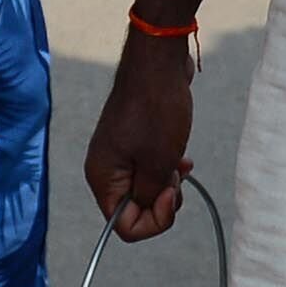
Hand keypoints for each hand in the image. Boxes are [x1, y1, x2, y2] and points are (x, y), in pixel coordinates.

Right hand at [85, 32, 197, 241]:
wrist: (158, 60)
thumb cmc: (156, 108)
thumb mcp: (158, 162)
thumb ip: (151, 197)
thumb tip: (147, 210)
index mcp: (103, 177)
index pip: (123, 226)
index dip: (153, 219)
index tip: (171, 192)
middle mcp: (106, 168)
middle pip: (135, 210)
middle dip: (162, 201)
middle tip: (175, 176)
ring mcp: (120, 153)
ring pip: (146, 190)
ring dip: (167, 184)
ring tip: (180, 163)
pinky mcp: (135, 140)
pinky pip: (151, 169)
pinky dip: (167, 168)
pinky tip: (182, 158)